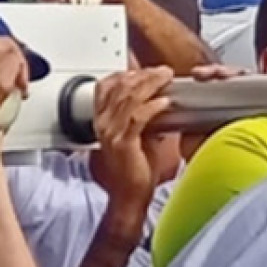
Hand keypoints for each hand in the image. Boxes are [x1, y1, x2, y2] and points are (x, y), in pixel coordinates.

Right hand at [88, 63, 176, 209]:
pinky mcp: (123, 143)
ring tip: (165, 79)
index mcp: (102, 120)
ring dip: (150, 84)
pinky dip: (152, 107)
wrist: (128, 196)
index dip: (126, 73)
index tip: (146, 70)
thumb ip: (140, 118)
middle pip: (119, 87)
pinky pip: (137, 117)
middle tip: (162, 71)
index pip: (106, 86)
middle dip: (143, 74)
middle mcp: (103, 123)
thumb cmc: (133, 170)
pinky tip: (164, 102)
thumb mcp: (135, 137)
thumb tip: (159, 102)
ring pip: (128, 97)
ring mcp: (111, 133)